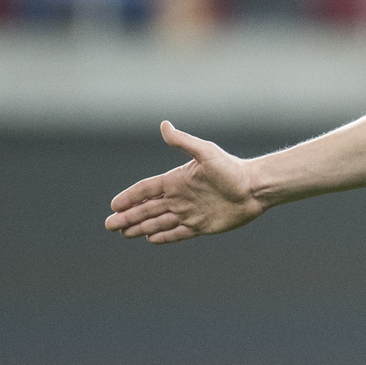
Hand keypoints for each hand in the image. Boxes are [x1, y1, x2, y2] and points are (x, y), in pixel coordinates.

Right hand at [105, 121, 265, 243]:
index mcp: (177, 180)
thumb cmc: (233, 169)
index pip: (146, 190)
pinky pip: (177, 233)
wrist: (256, 188)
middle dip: (127, 217)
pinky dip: (163, 236)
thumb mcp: (206, 152)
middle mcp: (181, 197)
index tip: (114, 205)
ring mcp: (190, 212)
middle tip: (109, 225)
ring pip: (158, 222)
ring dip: (140, 227)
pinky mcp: (202, 226)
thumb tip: (164, 125)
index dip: (130, 197)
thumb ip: (184, 142)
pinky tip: (150, 239)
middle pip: (147, 209)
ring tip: (123, 233)